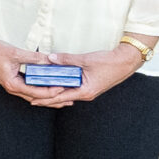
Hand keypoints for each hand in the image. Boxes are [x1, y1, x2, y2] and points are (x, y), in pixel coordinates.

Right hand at [0, 30, 65, 105]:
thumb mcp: (16, 53)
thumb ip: (34, 57)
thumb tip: (50, 60)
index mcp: (13, 84)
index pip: (36, 93)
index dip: (51, 92)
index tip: (62, 88)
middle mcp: (13, 88)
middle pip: (36, 99)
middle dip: (53, 100)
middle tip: (69, 100)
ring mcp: (13, 86)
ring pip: (33, 95)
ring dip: (48, 97)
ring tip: (63, 98)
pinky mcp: (14, 82)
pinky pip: (30, 89)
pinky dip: (40, 90)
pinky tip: (48, 88)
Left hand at [25, 44, 145, 107]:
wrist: (126, 61)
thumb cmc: (109, 62)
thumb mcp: (85, 59)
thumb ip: (67, 59)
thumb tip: (51, 58)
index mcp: (85, 91)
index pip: (60, 98)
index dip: (45, 99)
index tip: (33, 100)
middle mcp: (86, 94)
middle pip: (62, 97)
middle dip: (47, 97)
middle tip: (31, 97)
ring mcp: (88, 90)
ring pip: (68, 92)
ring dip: (55, 92)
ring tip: (40, 91)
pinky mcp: (90, 85)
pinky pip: (73, 88)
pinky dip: (63, 86)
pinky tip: (56, 83)